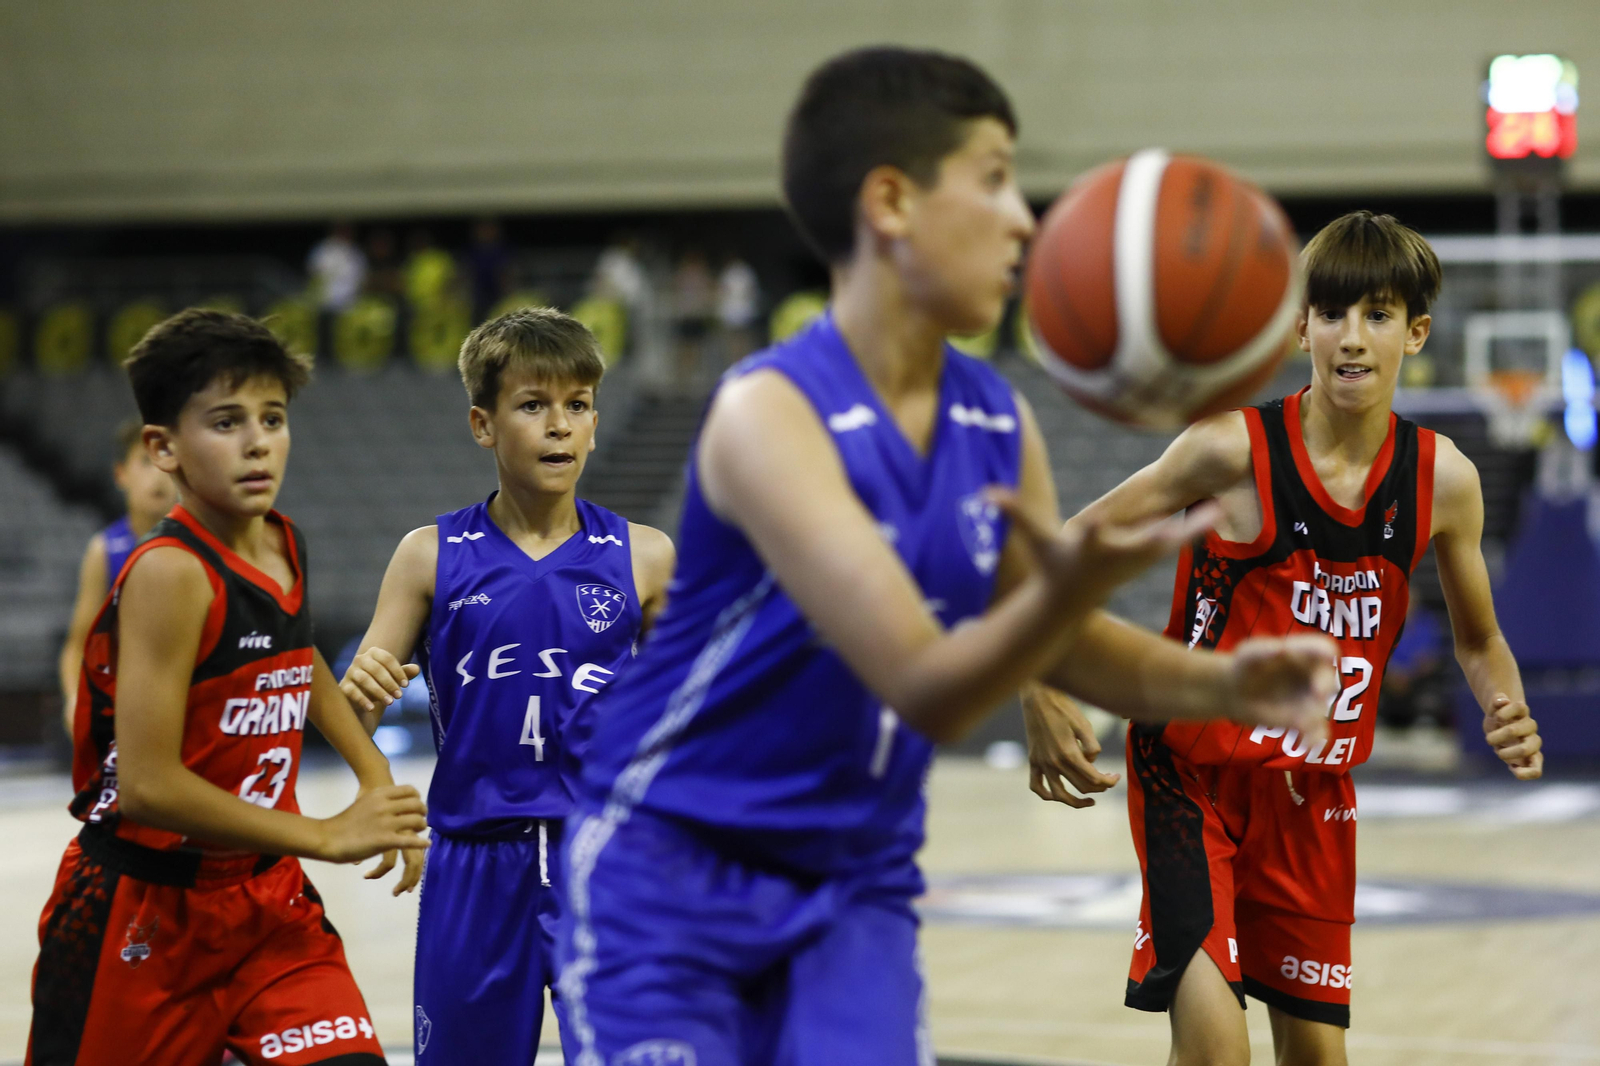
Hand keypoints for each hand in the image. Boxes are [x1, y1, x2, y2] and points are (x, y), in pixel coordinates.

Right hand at [316, 784, 428, 863]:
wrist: (329, 837)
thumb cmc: (346, 820)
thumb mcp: (365, 801)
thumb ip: (381, 799)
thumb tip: (394, 801)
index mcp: (380, 794)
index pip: (410, 791)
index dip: (418, 799)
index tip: (417, 806)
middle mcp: (386, 806)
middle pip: (417, 805)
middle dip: (422, 813)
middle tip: (421, 820)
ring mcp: (386, 823)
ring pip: (417, 822)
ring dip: (422, 827)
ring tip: (419, 832)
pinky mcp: (385, 840)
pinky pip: (410, 841)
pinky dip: (421, 843)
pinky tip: (426, 844)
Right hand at [340, 647, 419, 717]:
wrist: (358, 695)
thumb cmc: (379, 682)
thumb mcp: (392, 678)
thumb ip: (405, 673)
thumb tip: (417, 669)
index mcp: (374, 653)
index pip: (387, 659)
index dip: (398, 672)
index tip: (406, 685)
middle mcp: (360, 659)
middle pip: (376, 669)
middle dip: (389, 683)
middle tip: (400, 696)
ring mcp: (350, 672)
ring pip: (365, 679)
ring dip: (379, 691)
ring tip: (390, 702)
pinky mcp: (343, 685)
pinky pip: (352, 692)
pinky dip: (363, 700)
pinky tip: (372, 709)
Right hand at [994, 491, 1221, 612]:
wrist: (1071, 602)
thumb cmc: (1051, 565)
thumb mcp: (1034, 540)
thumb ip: (1013, 513)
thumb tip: (983, 492)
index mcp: (1087, 550)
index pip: (1091, 538)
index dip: (1093, 532)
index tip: (1096, 525)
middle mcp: (1116, 556)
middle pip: (1142, 543)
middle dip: (1161, 534)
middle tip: (1181, 525)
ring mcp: (1135, 561)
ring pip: (1168, 542)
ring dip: (1193, 528)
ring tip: (1218, 509)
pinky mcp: (1147, 559)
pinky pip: (1175, 541)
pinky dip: (1195, 528)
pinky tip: (1218, 511)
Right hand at [1022, 682, 1119, 807]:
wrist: (1038, 697)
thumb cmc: (1064, 708)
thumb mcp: (1084, 724)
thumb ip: (1093, 747)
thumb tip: (1092, 761)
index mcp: (1069, 754)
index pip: (1094, 778)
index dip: (1109, 781)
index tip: (1116, 776)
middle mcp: (1054, 763)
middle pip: (1081, 787)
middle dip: (1099, 787)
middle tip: (1108, 781)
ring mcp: (1042, 763)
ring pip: (1059, 795)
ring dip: (1075, 802)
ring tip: (1088, 801)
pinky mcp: (1033, 760)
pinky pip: (1036, 785)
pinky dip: (1046, 794)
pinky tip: (1057, 795)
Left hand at [1226, 635, 1338, 744]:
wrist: (1235, 692)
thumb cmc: (1245, 666)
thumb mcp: (1248, 653)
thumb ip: (1262, 649)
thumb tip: (1281, 649)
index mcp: (1303, 654)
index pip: (1323, 648)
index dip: (1327, 652)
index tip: (1327, 656)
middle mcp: (1313, 677)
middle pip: (1328, 679)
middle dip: (1326, 685)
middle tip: (1317, 692)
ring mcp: (1310, 700)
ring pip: (1322, 710)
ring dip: (1316, 717)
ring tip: (1301, 724)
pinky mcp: (1303, 721)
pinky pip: (1317, 731)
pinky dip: (1315, 739)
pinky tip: (1306, 744)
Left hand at [1484, 695, 1542, 780]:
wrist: (1503, 732)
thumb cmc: (1498, 720)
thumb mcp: (1494, 710)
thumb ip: (1496, 703)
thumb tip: (1501, 699)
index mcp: (1521, 713)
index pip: (1520, 706)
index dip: (1504, 712)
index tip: (1496, 718)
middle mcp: (1530, 727)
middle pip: (1520, 729)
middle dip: (1501, 735)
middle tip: (1489, 740)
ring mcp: (1532, 743)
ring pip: (1529, 750)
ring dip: (1508, 753)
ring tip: (1499, 752)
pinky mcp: (1533, 758)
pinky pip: (1536, 770)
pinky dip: (1524, 773)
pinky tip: (1512, 768)